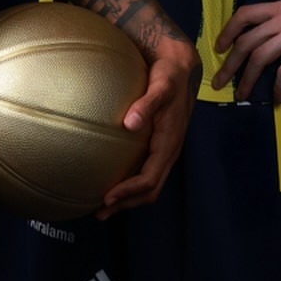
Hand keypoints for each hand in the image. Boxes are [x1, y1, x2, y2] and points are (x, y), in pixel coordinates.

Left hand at [97, 36, 199, 217]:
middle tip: (100, 212)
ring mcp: (165, 150)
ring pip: (149, 184)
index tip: (107, 197)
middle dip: (126, 203)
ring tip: (103, 206)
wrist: (181, 68)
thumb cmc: (169, 76)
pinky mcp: (159, 145)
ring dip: (128, 198)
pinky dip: (131, 184)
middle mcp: (168, 151)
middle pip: (150, 189)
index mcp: (169, 143)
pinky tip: (114, 179)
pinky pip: (147, 172)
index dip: (129, 191)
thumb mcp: (160, 87)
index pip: (149, 178)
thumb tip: (129, 123)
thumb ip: (146, 104)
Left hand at [212, 0, 280, 102]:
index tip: (219, 47)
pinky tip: (277, 98)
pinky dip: (279, 86)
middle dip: (229, 65)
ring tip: (242, 95)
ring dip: (248, 79)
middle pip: (246, 41)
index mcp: (279, 7)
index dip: (228, 30)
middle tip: (219, 83)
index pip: (244, 14)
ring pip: (260, 57)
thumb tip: (278, 28)